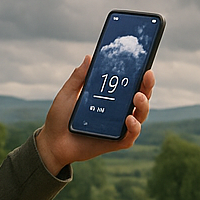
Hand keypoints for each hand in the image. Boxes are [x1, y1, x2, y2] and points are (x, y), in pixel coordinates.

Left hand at [35, 57, 154, 175]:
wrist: (52, 142)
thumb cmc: (60, 118)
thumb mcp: (67, 94)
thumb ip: (78, 77)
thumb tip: (89, 57)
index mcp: (110, 98)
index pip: (130, 85)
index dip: (141, 76)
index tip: (145, 64)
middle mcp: (117, 111)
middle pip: (140, 98)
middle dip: (147, 86)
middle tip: (147, 76)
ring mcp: (118, 127)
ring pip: (140, 116)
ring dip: (143, 105)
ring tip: (137, 97)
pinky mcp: (115, 142)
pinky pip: (131, 136)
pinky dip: (134, 128)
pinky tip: (129, 119)